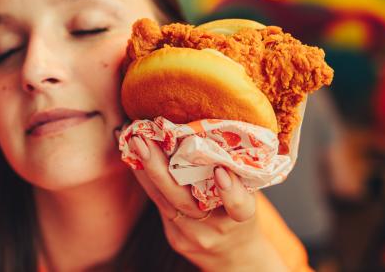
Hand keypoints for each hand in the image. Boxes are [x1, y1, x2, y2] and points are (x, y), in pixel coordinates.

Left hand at [124, 134, 288, 270]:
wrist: (234, 256)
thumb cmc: (242, 214)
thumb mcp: (251, 194)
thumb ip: (238, 170)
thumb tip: (218, 127)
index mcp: (242, 217)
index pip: (239, 207)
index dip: (230, 191)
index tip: (221, 171)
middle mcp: (215, 227)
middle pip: (184, 201)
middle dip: (160, 168)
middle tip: (144, 139)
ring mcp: (191, 234)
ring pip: (163, 201)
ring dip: (145, 168)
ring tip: (133, 141)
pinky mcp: (174, 236)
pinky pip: (157, 203)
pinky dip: (146, 178)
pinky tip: (134, 156)